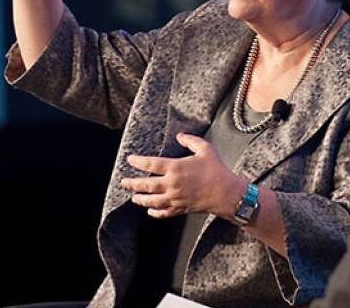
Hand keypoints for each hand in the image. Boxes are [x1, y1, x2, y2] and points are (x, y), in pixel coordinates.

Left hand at [122, 133, 244, 218]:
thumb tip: (179, 136)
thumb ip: (190, 140)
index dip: (138, 162)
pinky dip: (154, 212)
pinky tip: (150, 210)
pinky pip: (163, 213)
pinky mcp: (180, 208)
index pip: (150, 164)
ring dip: (140, 199)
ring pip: (151, 201)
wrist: (226, 193)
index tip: (130, 159)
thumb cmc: (216, 170)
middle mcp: (172, 184)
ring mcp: (175, 198)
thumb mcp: (205, 149)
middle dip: (132, 183)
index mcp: (176, 167)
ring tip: (133, 197)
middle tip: (124, 182)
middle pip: (146, 185)